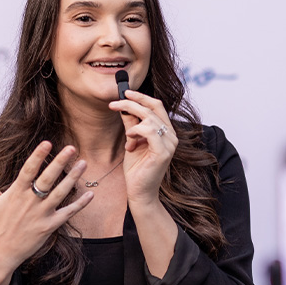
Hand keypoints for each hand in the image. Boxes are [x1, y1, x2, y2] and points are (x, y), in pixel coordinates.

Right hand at [0, 142, 92, 284]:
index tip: (47, 143)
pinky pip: (67, 213)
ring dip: (73, 178)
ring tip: (83, 163)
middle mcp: (30, 201)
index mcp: (16, 193)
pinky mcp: (49, 226)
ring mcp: (41, 214)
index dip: (38, 156)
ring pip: (60, 192)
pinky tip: (90, 194)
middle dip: (60, 162)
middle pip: (48, 178)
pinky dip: (80, 204)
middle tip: (72, 148)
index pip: (29, 170)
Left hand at [108, 90, 177, 204]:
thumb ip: (131, 123)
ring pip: (150, 118)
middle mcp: (171, 136)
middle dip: (132, 102)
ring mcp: (169, 144)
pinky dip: (136, 131)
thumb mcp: (132, 140)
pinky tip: (130, 141)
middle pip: (153, 108)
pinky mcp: (163, 153)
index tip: (124, 92)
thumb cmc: (137, 168)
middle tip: (114, 103)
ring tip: (128, 138)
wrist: (139, 191)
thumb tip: (123, 106)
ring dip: (132, 123)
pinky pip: (149, 131)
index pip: (157, 106)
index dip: (141, 97)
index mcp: (166, 131)